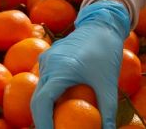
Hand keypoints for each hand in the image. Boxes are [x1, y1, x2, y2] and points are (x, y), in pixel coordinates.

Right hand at [31, 0, 128, 128]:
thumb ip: (108, 110)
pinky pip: (43, 80)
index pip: (43, 103)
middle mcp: (48, 63)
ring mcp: (46, 58)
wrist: (102, 25)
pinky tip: (57, 106)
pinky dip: (46, 95)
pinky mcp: (48, 56)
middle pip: (36, 99)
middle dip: (41, 120)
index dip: (43, 123)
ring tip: (53, 122)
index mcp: (61, 69)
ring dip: (43, 108)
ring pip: (38, 89)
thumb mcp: (109, 84)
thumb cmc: (107, 53)